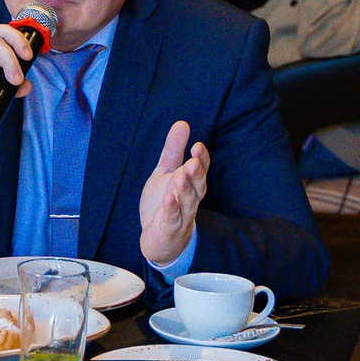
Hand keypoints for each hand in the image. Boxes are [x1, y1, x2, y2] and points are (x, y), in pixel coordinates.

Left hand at [137, 120, 209, 267]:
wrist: (157, 237)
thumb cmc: (164, 202)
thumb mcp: (165, 172)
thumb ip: (173, 150)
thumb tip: (182, 123)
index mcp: (191, 184)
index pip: (201, 170)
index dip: (202, 159)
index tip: (197, 146)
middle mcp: (191, 199)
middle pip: (198, 186)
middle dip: (196, 174)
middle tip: (193, 161)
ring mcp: (182, 215)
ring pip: (188, 203)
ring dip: (185, 190)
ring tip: (180, 177)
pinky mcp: (170, 228)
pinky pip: (173, 219)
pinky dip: (172, 210)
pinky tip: (169, 199)